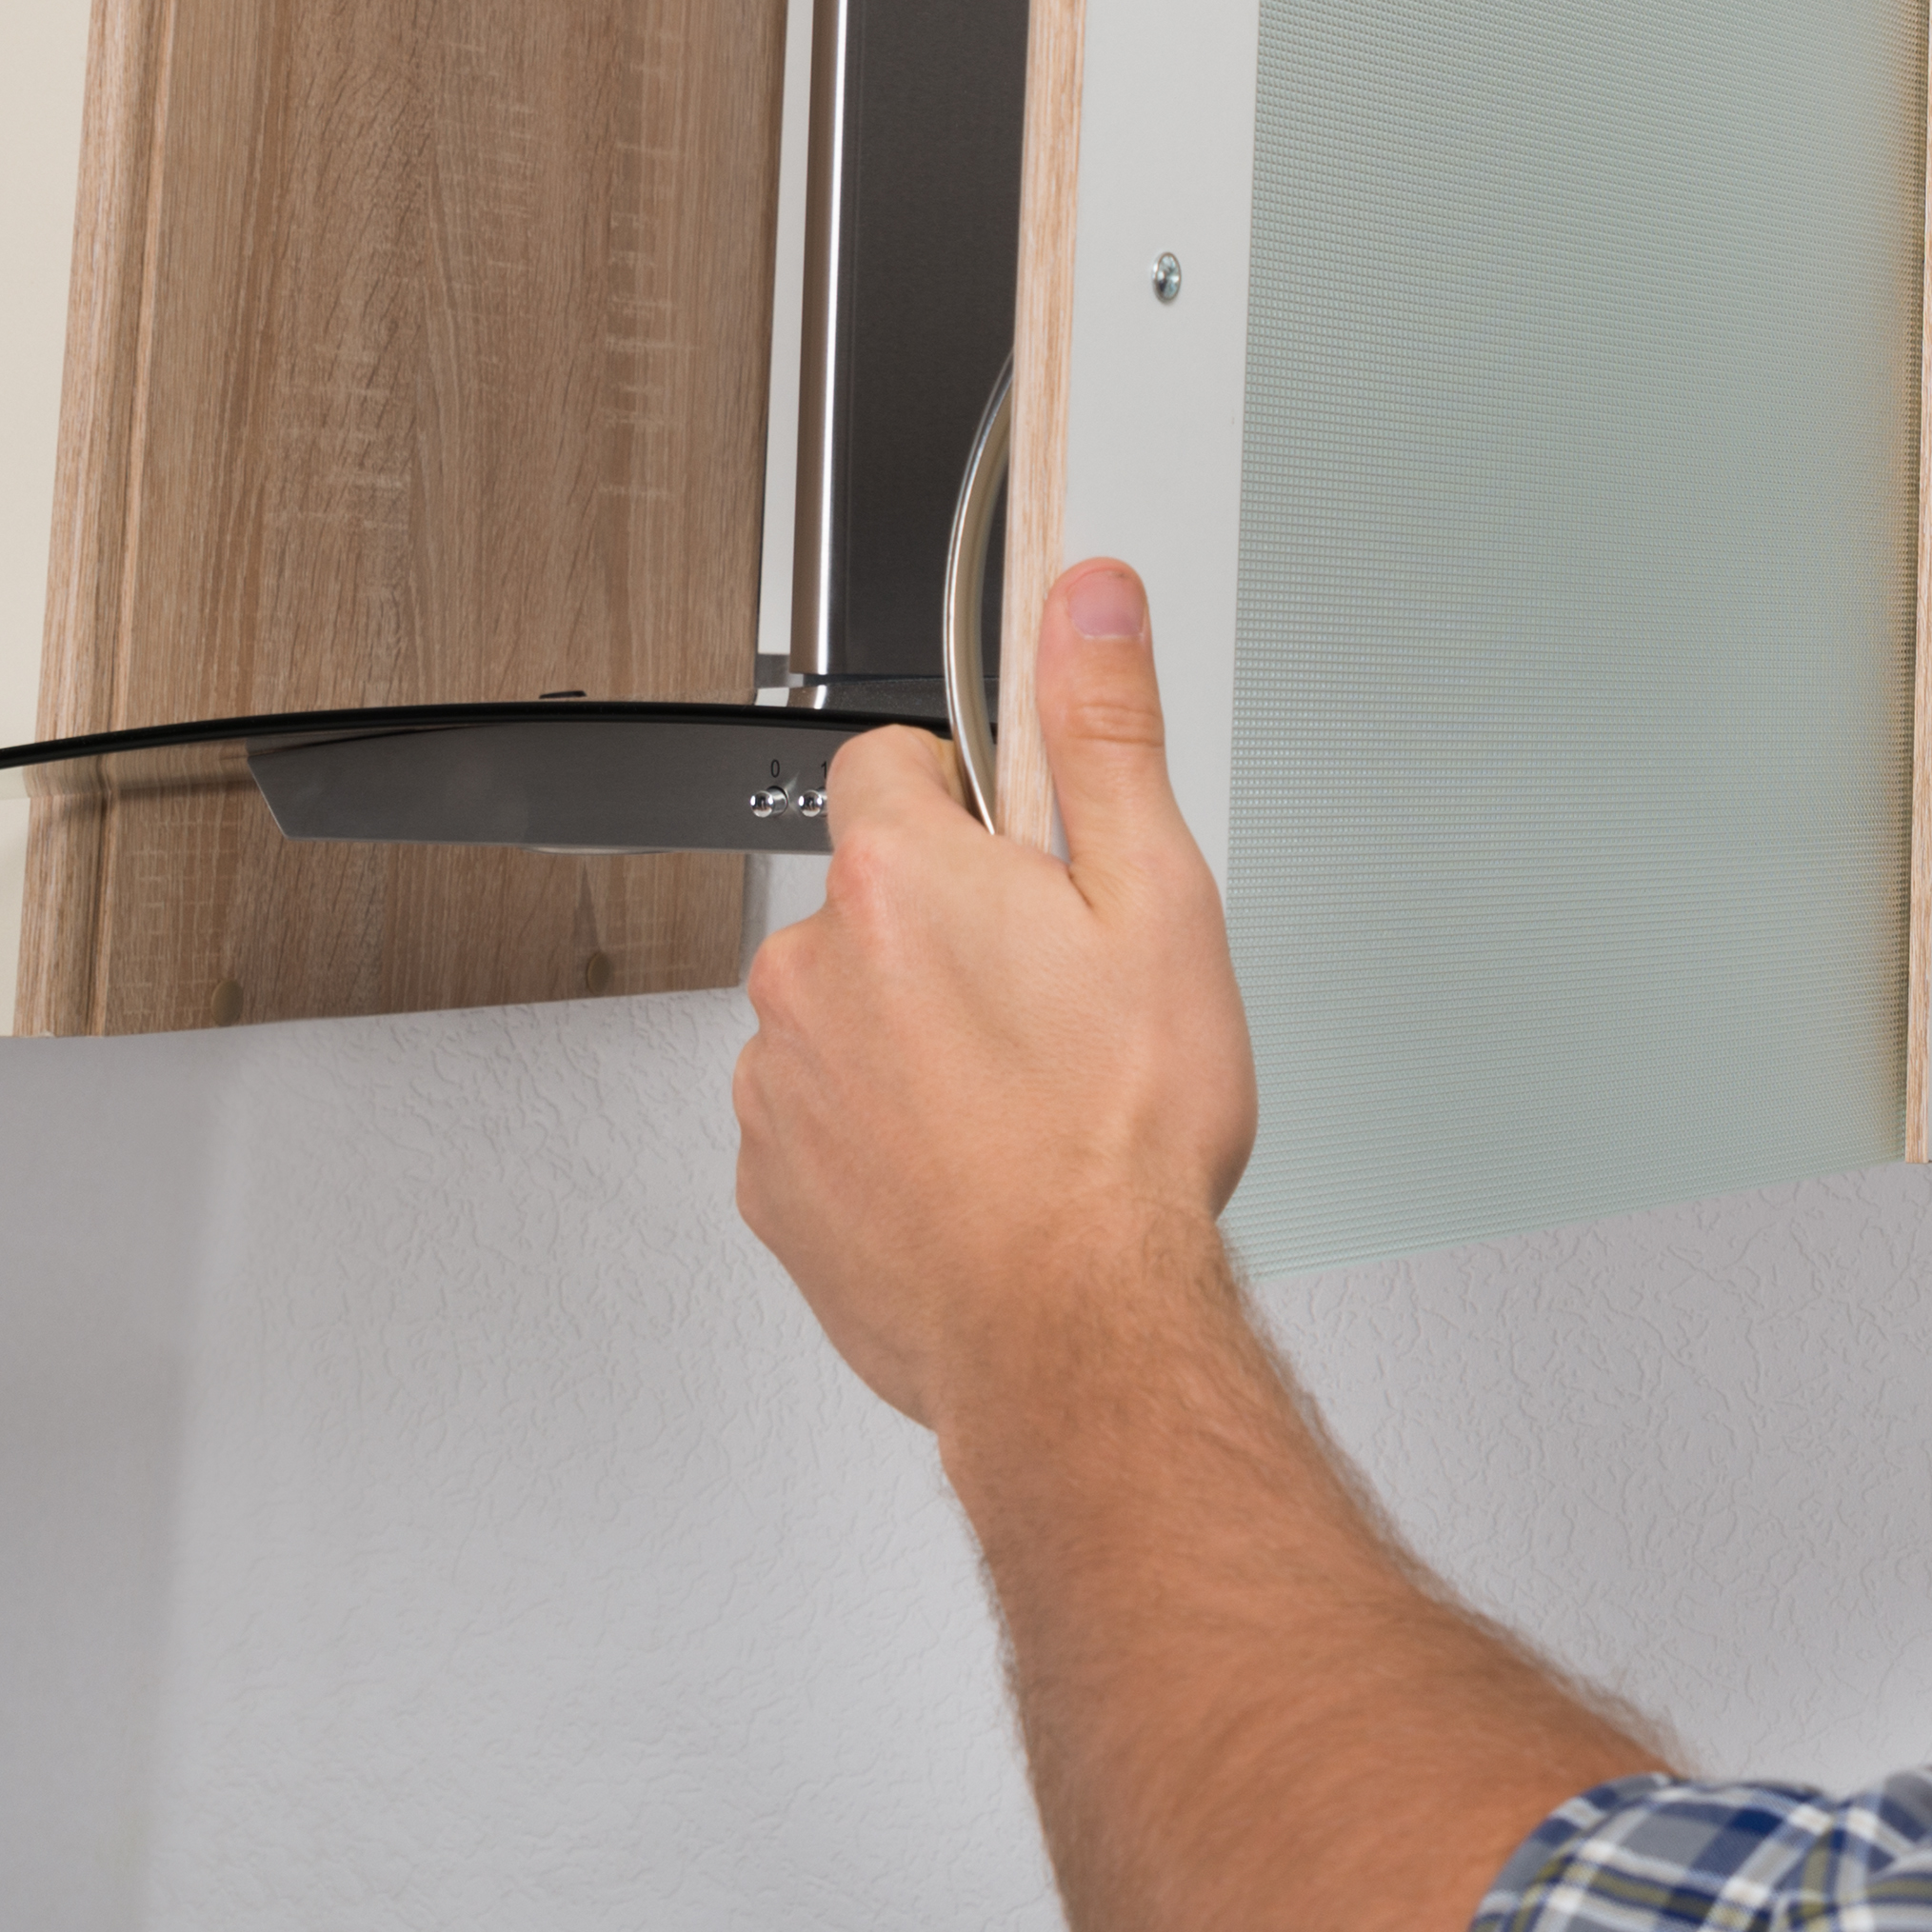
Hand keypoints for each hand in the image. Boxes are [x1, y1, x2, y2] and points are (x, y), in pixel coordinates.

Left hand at [734, 558, 1258, 1430]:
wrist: (1073, 1329)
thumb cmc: (1117, 1138)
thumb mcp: (1160, 903)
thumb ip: (1107, 734)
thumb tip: (1087, 602)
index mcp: (901, 882)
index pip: (887, 762)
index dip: (972, 796)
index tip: (1026, 856)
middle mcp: (810, 972)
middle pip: (872, 897)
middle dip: (951, 928)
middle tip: (1055, 998)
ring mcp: (775, 1087)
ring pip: (846, 1013)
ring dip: (913, 1035)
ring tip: (1021, 1098)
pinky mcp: (772, 1186)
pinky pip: (822, 1120)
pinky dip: (886, 1132)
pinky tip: (975, 1164)